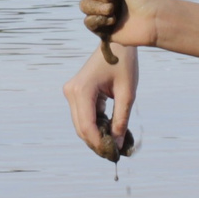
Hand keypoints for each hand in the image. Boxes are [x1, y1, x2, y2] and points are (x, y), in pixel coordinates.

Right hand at [60, 41, 138, 158]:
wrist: (117, 42)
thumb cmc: (124, 64)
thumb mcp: (127, 94)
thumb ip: (121, 120)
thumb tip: (116, 145)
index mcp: (82, 90)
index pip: (87, 126)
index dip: (99, 144)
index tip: (113, 155)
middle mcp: (71, 92)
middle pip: (81, 128)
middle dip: (96, 143)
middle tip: (114, 155)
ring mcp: (71, 92)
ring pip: (80, 124)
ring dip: (95, 136)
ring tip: (114, 145)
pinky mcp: (75, 92)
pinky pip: (83, 115)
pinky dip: (95, 125)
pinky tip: (109, 132)